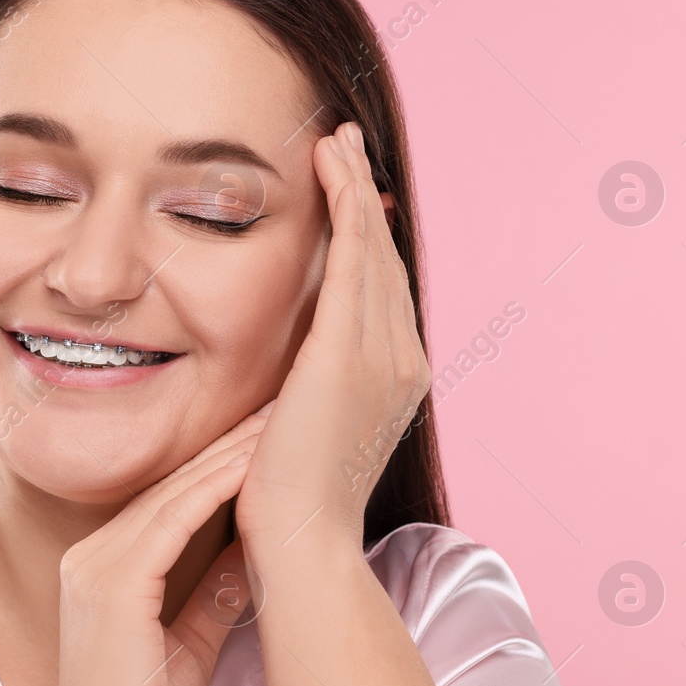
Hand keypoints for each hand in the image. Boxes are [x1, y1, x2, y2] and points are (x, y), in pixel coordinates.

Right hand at [47, 410, 267, 685]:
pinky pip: (170, 522)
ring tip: (274, 422)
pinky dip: (213, 491)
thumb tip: (252, 555)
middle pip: (169, 485)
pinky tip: (251, 467)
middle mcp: (92, 556)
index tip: (264, 437)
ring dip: (228, 456)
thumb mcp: (188, 644)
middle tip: (276, 406)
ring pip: (172, 494)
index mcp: (102, 568)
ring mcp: (95, 565)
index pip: (167, 501)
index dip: (217, 466)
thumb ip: (211, 595)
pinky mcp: (112, 582)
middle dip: (226, 445)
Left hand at [235, 121, 430, 552]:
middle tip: (344, 149)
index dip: (366, 240)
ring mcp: (384, 354)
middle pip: (382, 260)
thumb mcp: (300, 434)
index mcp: (392, 381)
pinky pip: (353, 256)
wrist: (302, 543)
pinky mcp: (350, 349)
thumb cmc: (286, 507)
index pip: (379, 293)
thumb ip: (302, 394)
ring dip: (352, 188)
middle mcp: (402, 360)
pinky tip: (329, 167)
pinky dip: (343, 206)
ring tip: (334, 142)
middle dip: (363, 201)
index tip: (349, 200)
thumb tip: (283, 379)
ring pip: (371, 248)